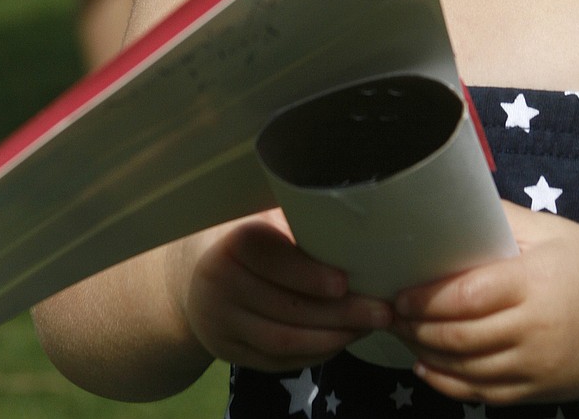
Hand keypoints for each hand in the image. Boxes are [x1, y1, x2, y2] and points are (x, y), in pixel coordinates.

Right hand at [178, 210, 392, 371]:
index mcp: (230, 241)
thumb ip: (299, 222)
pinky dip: (316, 353)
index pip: (269, 259)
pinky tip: (343, 339)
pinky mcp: (229, 353)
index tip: (344, 281)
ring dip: (333, 337)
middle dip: (339, 313)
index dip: (306, 273)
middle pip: (284, 307)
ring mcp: (221, 324)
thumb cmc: (248, 237)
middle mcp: (219, 285)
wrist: (196, 275)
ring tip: (369, 326)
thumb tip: (361, 221)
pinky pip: (279, 361)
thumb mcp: (264, 218)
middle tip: (381, 310)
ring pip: (283, 340)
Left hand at [393, 202, 578, 406]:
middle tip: (388, 312)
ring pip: (466, 369)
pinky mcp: (539, 392)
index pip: (467, 296)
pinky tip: (428, 365)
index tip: (399, 292)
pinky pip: (484, 394)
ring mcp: (537, 367)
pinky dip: (450, 383)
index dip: (427, 298)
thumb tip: (452, 202)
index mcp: (534, 284)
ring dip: (426, 353)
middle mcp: (534, 331)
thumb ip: (500, 219)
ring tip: (401, 333)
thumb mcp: (551, 231)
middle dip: (416, 326)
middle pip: (460, 336)